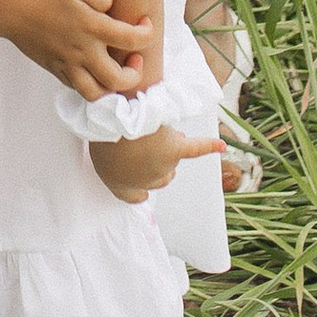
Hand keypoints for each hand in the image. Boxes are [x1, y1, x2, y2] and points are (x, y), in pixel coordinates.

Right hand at [0, 0, 152, 95]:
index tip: (146, 26)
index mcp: (92, 27)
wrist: (10, 7)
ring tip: (115, 73)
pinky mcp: (56, 70)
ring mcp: (67, 65)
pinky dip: (91, 84)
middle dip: (134, 73)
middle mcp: (82, 52)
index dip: (147, 34)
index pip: (132, 40)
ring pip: (96, 94)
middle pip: (118, 80)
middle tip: (134, 57)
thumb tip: (114, 10)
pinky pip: (78, 88)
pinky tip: (93, 70)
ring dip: (112, 88)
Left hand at [92, 128, 226, 207]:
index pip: (137, 196)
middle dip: (154, 160)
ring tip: (150, 125)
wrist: (110, 120)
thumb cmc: (97, 134)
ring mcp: (163, 166)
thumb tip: (123, 155)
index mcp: (122, 188)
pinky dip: (210, 146)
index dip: (139, 189)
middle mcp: (146, 182)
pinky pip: (196, 148)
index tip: (141, 191)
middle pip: (159, 175)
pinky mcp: (176, 149)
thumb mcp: (94, 153)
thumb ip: (109, 161)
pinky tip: (222, 145)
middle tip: (143, 140)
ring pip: (170, 157)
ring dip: (166, 143)